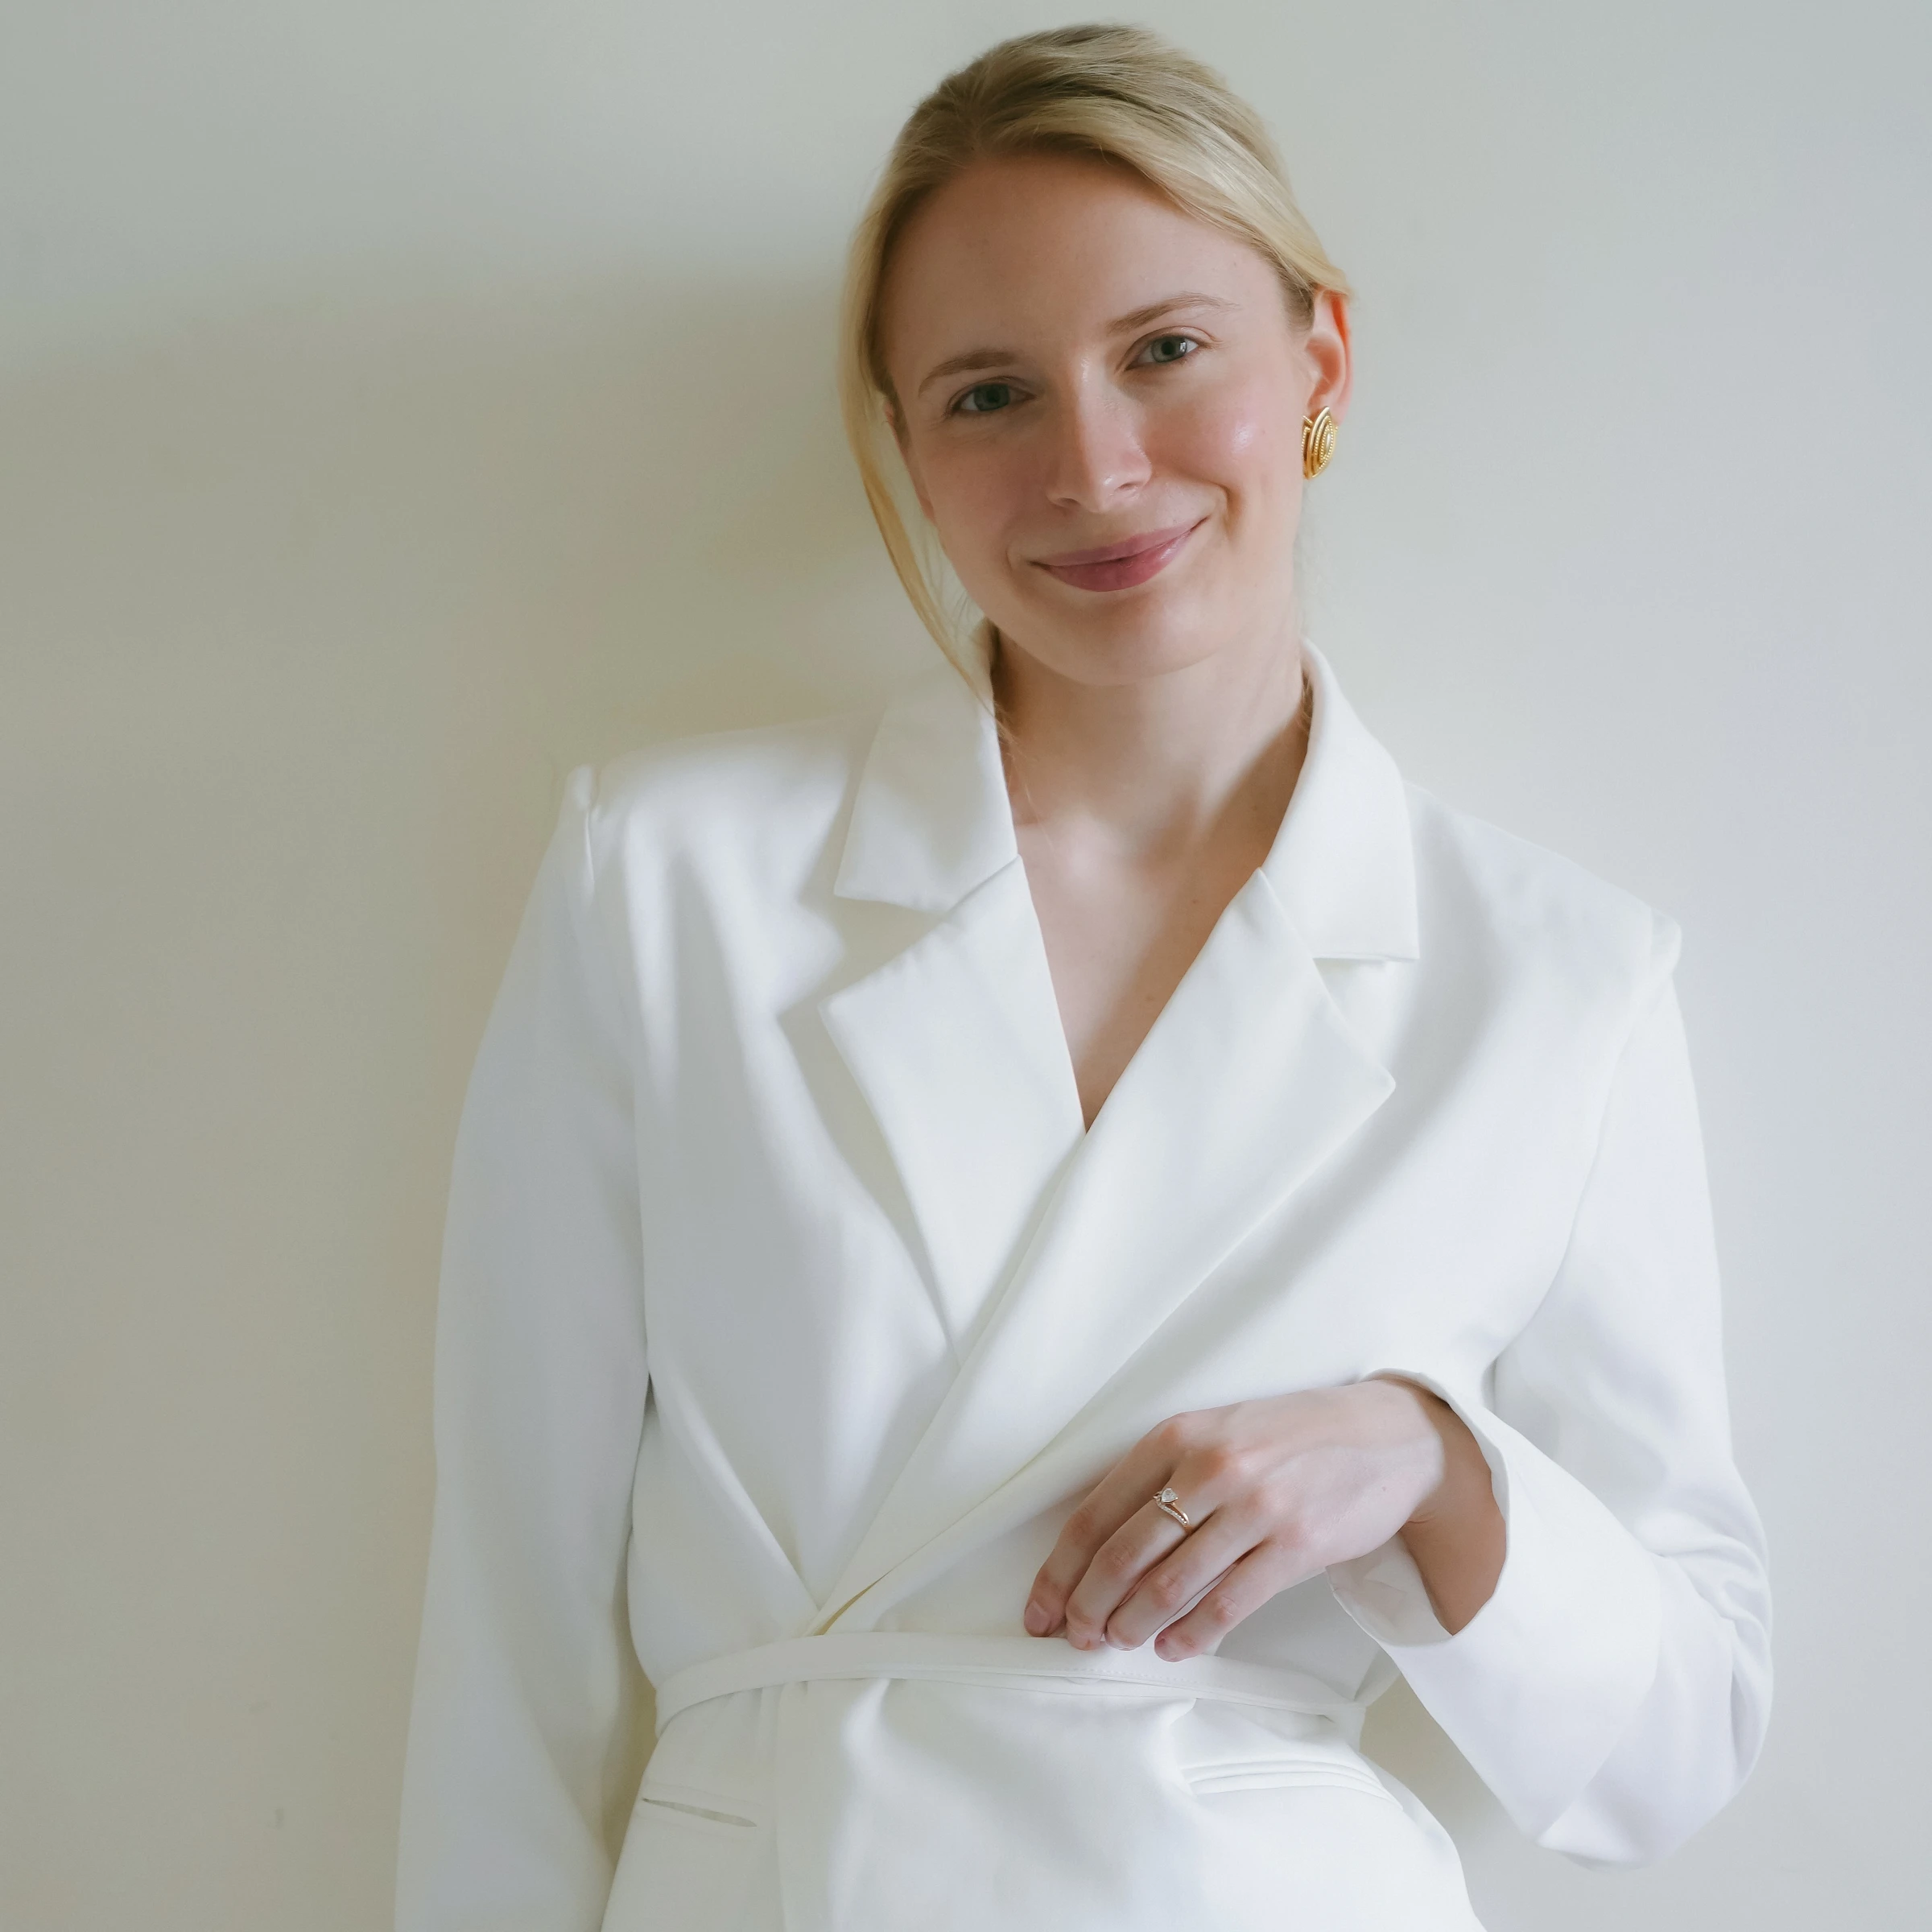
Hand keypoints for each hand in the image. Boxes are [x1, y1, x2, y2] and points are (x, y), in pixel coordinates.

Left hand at [1023, 1379, 1502, 1657]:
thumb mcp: (1219, 1431)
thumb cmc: (1292, 1437)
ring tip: (1117, 1643)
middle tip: (1076, 1637)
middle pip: (1124, 1553)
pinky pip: (1228, 1602)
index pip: (1097, 1511)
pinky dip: (1192, 1633)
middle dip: (1089, 1605)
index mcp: (1177, 1434)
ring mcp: (1255, 1507)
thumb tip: (1105, 1551)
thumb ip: (1165, 1476)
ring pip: (1171, 1583)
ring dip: (1133, 1625)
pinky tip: (1173, 1647)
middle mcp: (1210, 1467)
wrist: (1389, 1437)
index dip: (1061, 1569)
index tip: (1041, 1608)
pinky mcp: (1295, 1544)